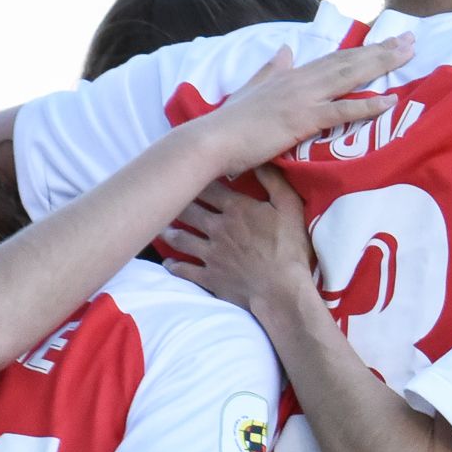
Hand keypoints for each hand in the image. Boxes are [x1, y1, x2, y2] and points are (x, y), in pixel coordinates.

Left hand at [165, 165, 320, 315]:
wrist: (280, 291)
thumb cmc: (289, 248)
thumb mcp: (289, 207)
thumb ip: (274, 181)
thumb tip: (260, 160)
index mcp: (235, 209)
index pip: (209, 188)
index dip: (197, 178)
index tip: (188, 172)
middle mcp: (216, 228)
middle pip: (189, 211)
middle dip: (177, 202)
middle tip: (166, 196)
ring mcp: (210, 254)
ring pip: (181, 238)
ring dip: (170, 231)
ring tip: (162, 226)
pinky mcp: (209, 277)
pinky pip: (185, 270)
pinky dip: (174, 265)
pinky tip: (168, 262)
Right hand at [198, 40, 410, 175]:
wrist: (213, 139)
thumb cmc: (231, 122)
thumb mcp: (253, 88)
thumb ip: (270, 69)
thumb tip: (284, 50)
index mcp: (292, 75)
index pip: (334, 58)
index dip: (362, 50)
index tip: (387, 42)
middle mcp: (301, 80)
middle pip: (349, 61)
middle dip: (382, 50)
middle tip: (411, 41)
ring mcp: (303, 98)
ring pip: (349, 77)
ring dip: (380, 65)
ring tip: (407, 56)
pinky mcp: (302, 119)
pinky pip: (341, 112)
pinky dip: (366, 106)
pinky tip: (389, 100)